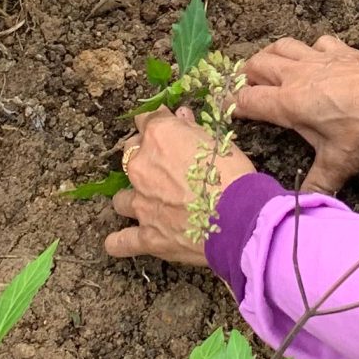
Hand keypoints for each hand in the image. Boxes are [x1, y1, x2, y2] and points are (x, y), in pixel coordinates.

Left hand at [105, 108, 253, 267]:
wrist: (240, 218)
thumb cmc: (234, 174)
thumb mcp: (218, 142)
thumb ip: (191, 129)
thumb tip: (180, 117)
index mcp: (158, 136)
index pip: (146, 118)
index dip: (156, 125)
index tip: (165, 129)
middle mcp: (141, 166)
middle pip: (129, 153)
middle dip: (143, 157)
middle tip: (164, 167)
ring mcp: (141, 203)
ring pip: (121, 198)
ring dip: (132, 198)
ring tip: (148, 204)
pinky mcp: (147, 236)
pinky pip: (121, 241)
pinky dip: (118, 242)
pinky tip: (118, 241)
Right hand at [236, 34, 358, 192]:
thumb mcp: (338, 163)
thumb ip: (317, 184)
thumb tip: (301, 208)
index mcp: (288, 103)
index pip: (247, 99)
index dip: (231, 105)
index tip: (226, 111)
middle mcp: (295, 75)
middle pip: (256, 65)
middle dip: (246, 77)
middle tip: (247, 90)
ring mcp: (316, 58)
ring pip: (280, 46)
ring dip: (270, 55)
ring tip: (268, 67)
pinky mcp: (338, 49)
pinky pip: (315, 42)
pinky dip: (310, 49)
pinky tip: (314, 58)